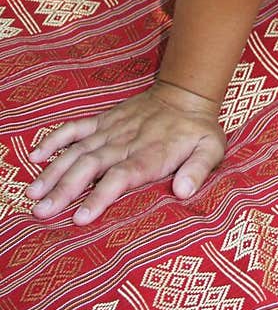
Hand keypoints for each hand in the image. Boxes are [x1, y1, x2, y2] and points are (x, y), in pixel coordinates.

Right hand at [26, 81, 225, 225]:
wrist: (186, 92)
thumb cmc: (198, 129)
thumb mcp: (211, 148)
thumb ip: (198, 170)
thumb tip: (183, 192)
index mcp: (149, 154)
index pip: (120, 177)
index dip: (99, 196)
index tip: (80, 217)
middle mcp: (125, 142)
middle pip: (91, 167)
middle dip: (65, 189)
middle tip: (42, 211)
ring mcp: (112, 129)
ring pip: (78, 151)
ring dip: (54, 171)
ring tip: (33, 193)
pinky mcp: (104, 119)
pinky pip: (76, 128)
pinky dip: (55, 139)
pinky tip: (35, 155)